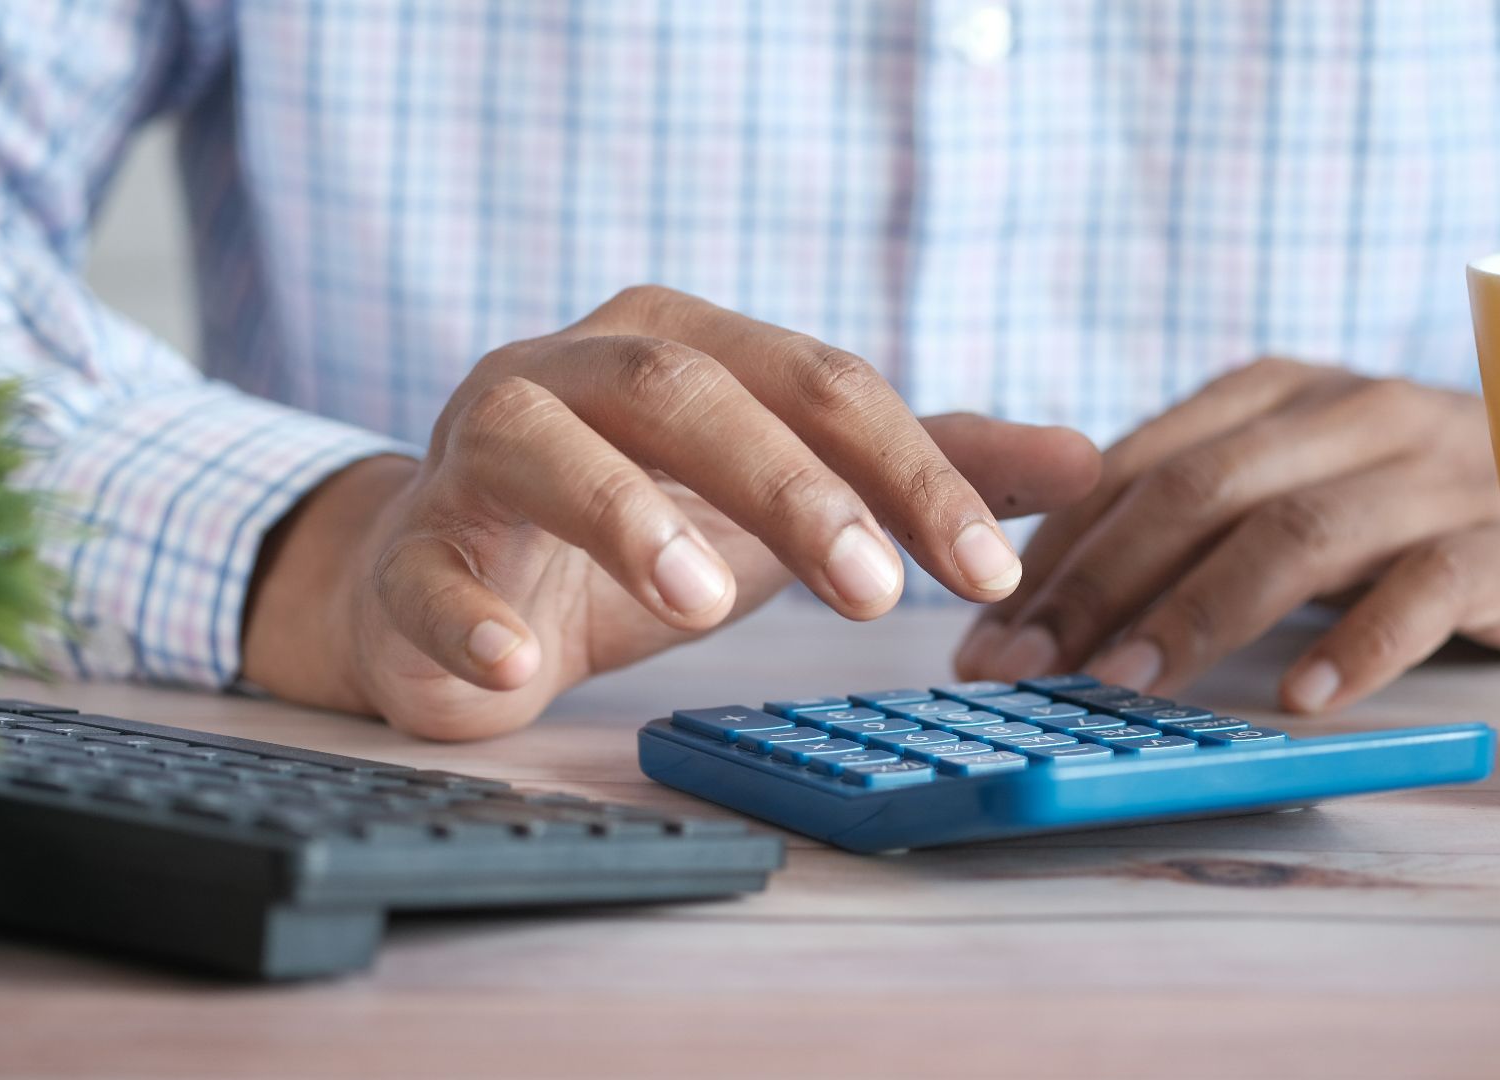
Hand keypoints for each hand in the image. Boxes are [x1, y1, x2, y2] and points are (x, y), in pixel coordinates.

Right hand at [244, 286, 1099, 738]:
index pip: (815, 381)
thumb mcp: (789, 494)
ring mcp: (477, 452)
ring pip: (542, 444)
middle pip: (685, 388)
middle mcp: (574, 371)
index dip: (909, 469)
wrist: (460, 580)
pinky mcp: (411, 549)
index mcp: (682, 344)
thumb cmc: (639, 525)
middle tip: (875, 593)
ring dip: (624, 515)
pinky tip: (519, 668)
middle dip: (788, 483)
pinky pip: (426, 570)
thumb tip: (1088, 459)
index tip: (989, 570)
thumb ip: (921, 470)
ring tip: (704, 601)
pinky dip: (468, 617)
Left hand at [954, 357, 1499, 713]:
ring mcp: (1431, 471)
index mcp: (1274, 392)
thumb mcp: (1282, 481)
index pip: (1136, 464)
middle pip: (1199, 491)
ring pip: (1296, 531)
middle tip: (1026, 667)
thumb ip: (1179, 514)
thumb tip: (1031, 592)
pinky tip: (1300, 700)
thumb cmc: (1389, 504)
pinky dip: (1358, 644)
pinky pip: (1425, 587)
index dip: (1053, 550)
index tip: (987, 633)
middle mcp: (1349, 413)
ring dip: (1199, 613)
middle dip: (1095, 583)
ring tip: (1126, 685)